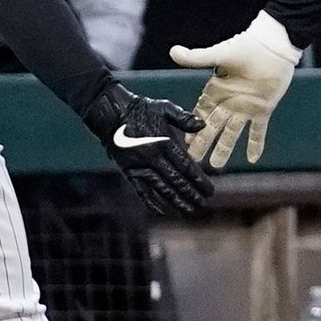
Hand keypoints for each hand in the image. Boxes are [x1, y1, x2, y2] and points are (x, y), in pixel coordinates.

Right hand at [83, 82, 214, 215]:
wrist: (111, 113)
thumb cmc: (140, 109)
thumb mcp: (164, 108)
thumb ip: (183, 118)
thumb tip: (202, 125)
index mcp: (164, 142)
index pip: (186, 166)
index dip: (199, 180)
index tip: (209, 190)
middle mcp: (153, 157)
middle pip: (176, 181)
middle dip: (191, 194)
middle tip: (203, 205)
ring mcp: (140, 166)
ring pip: (161, 188)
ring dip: (176, 201)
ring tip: (189, 211)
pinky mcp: (128, 171)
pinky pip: (140, 190)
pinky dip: (150, 202)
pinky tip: (161, 211)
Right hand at [169, 11, 301, 167]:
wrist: (274, 47)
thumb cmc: (246, 46)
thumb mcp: (220, 54)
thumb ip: (197, 58)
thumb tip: (173, 52)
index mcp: (216, 90)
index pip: (201, 113)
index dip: (194, 127)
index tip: (186, 141)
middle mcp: (229, 101)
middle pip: (213, 127)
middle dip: (204, 143)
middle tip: (194, 160)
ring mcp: (246, 107)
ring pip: (232, 133)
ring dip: (225, 149)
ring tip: (217, 166)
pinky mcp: (263, 109)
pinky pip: (258, 131)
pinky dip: (256, 144)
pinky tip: (253, 160)